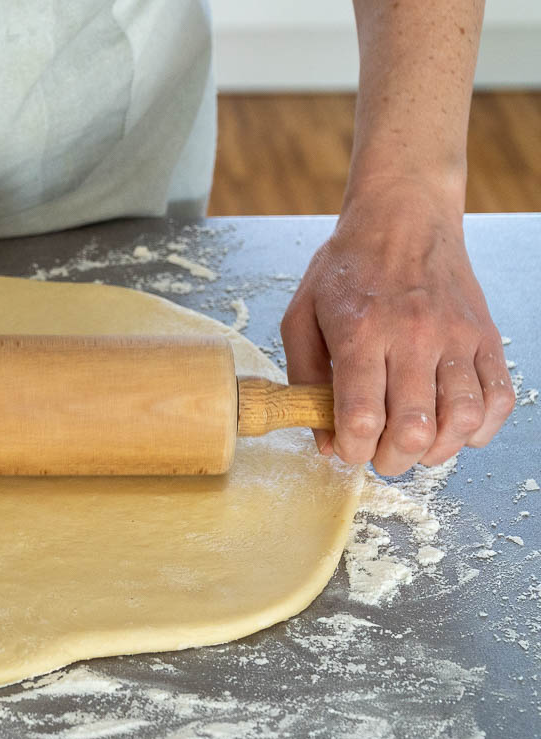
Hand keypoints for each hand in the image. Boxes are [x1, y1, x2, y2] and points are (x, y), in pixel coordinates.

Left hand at [281, 180, 513, 475]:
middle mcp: (412, 335)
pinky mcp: (485, 336)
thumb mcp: (302, 316)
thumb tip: (324, 441)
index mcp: (361, 331)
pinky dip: (479, 429)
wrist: (403, 216)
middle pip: (413, 428)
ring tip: (415, 449)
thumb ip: (304, 380)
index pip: (362, 415)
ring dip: (436, 452)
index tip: (346, 450)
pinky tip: (454, 430)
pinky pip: (498, 398)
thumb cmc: (346, 268)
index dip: (353, 449)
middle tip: (379, 456)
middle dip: (391, 460)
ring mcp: (455, 336)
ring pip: (460, 419)